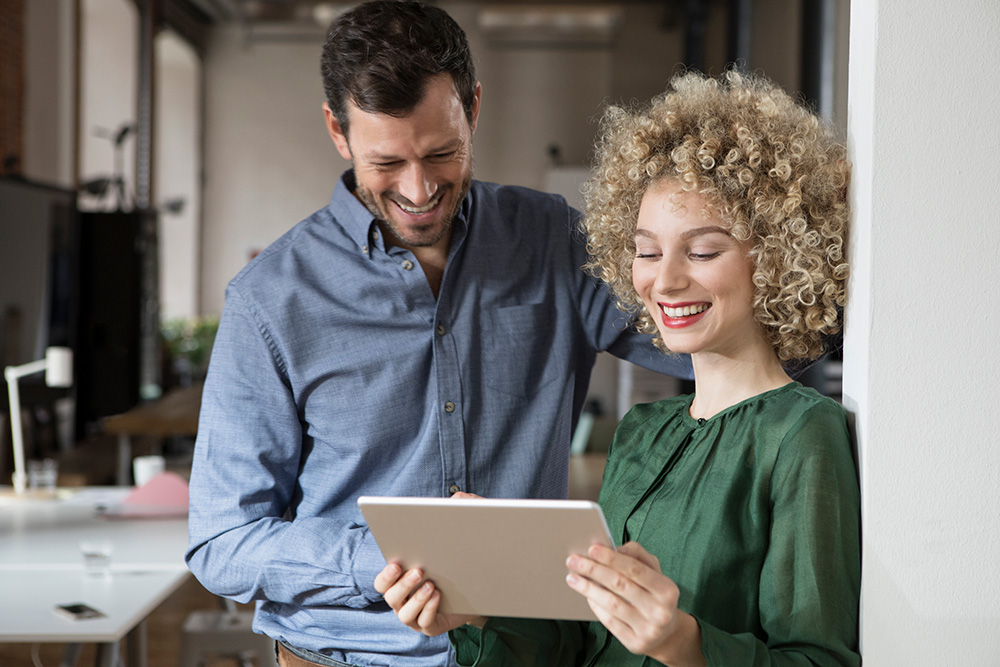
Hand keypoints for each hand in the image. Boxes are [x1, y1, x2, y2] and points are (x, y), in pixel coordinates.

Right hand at [374, 562, 482, 635]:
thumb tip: (426, 536)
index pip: (382, 584)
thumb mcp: (433, 566)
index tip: (396, 565)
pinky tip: (437, 595)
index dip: (386, 576)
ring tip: (430, 585)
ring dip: (417, 599)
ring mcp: (414, 619)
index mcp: (397, 588)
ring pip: (405, 614)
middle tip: (418, 572)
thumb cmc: (444, 577)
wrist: (465, 600)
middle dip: (403, 585)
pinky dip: (430, 608)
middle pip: (392, 598)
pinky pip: (425, 622)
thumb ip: (425, 557)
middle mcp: (401, 605)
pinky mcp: (429, 628)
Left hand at [565, 542, 703, 665]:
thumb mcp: (655, 572)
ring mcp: (648, 629)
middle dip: (594, 570)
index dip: (612, 558)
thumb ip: (638, 554)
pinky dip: (595, 606)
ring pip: (611, 604)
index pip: (635, 569)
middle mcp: (660, 611)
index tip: (591, 549)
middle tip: (573, 560)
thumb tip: (616, 548)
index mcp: (667, 590)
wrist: (666, 634)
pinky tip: (586, 595)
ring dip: (588, 588)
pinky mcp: (635, 643)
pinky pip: (609, 621)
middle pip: (620, 585)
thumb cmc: (655, 595)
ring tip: (572, 577)